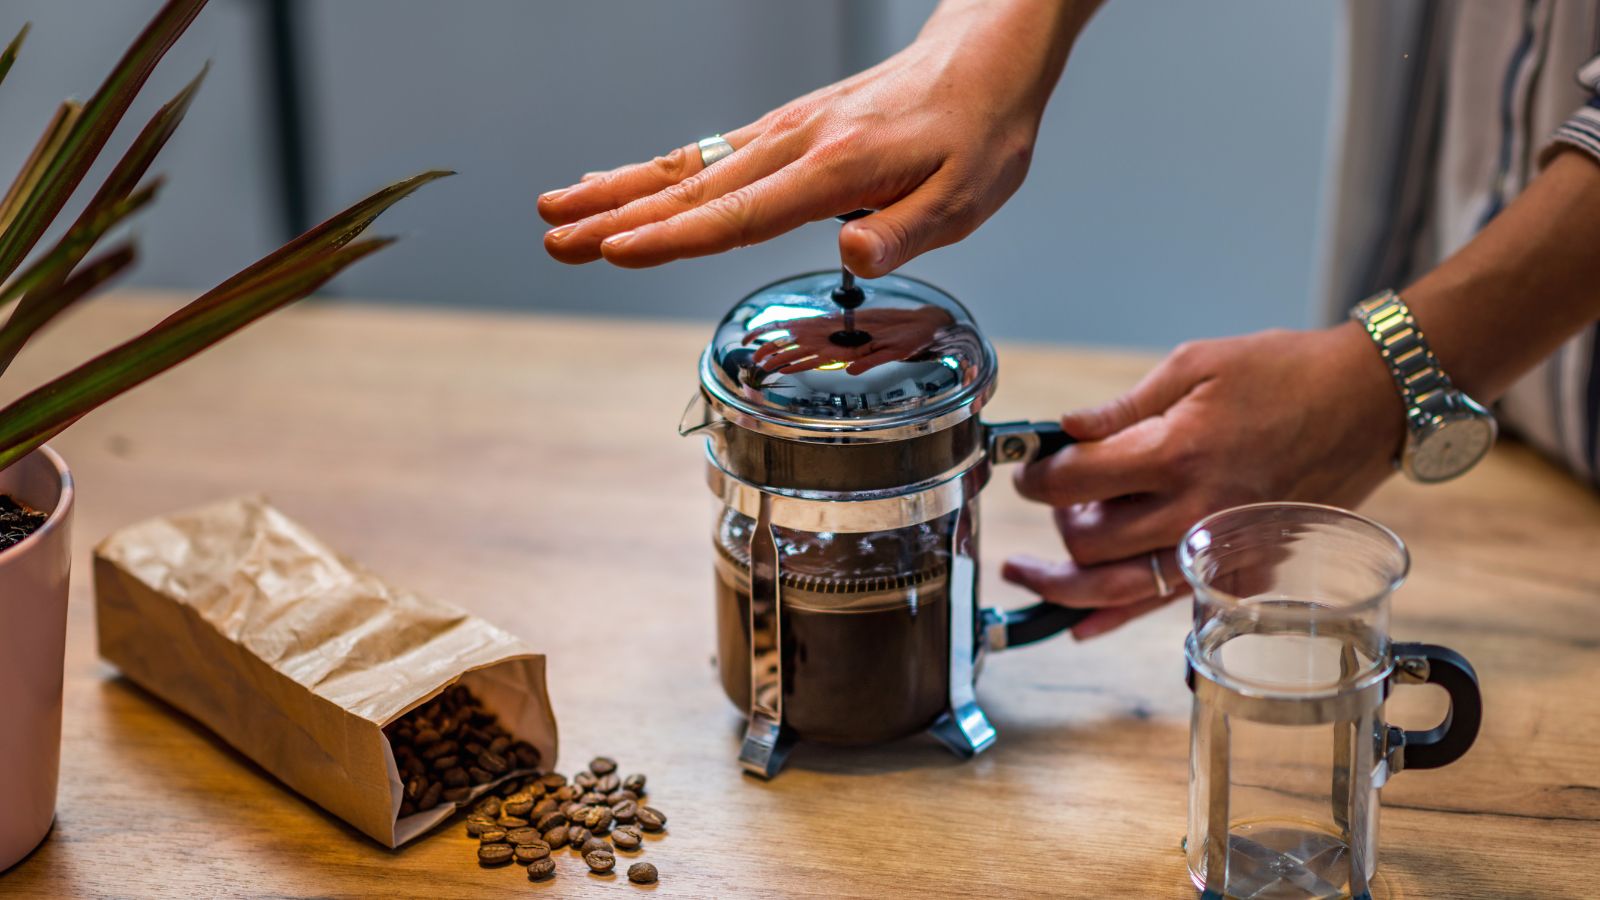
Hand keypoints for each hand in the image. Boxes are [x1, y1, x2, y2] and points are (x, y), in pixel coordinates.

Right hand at [537, 1, 1091, 272]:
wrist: (985, 58)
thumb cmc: (980, 132)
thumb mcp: (966, 195)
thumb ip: (906, 229)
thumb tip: (853, 257)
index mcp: (838, 167)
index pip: (741, 213)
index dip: (674, 239)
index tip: (615, 253)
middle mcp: (797, 143)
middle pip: (692, 186)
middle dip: (616, 217)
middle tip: (553, 240)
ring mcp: (784, 132)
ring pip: (687, 165)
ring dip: (617, 191)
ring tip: (555, 213)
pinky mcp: (784, 130)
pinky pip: (706, 153)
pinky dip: (652, 170)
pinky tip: (618, 183)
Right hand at [743, 306, 955, 374]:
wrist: (924, 323)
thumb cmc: (913, 336)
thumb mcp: (900, 349)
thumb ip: (877, 357)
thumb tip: (852, 370)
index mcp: (849, 336)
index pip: (809, 343)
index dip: (786, 350)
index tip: (767, 360)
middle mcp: (842, 333)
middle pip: (801, 342)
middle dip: (776, 351)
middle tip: (755, 362)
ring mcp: (842, 331)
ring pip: (805, 338)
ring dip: (783, 347)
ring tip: (761, 356)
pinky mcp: (847, 331)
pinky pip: (817, 333)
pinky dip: (798, 337)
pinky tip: (785, 342)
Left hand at [1002, 323, 1405, 637]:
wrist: (1369, 404)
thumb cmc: (1285, 374)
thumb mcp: (1196, 366)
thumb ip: (1123, 407)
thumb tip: (1064, 431)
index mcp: (1176, 452)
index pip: (1073, 481)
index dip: (1037, 475)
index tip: (1030, 466)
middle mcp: (1193, 511)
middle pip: (1086, 542)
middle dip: (1057, 519)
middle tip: (1060, 496)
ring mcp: (1217, 549)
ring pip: (1114, 589)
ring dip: (1062, 584)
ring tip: (1027, 573)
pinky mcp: (1239, 572)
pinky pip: (1161, 607)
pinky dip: (1113, 618)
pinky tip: (1077, 622)